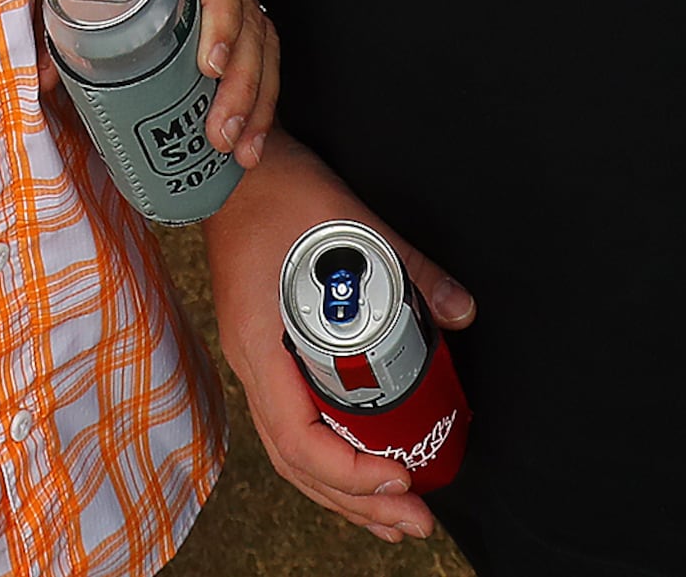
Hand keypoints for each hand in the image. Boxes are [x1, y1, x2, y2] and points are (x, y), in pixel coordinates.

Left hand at [42, 0, 276, 164]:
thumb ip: (51, 8)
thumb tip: (46, 79)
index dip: (221, 15)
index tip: (209, 66)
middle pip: (249, 15)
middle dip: (243, 82)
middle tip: (220, 133)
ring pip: (262, 37)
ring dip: (257, 96)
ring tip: (241, 150)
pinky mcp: (222, 2)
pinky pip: (255, 44)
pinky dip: (256, 89)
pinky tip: (247, 132)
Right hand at [205, 134, 472, 543]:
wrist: (226, 164)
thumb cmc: (274, 186)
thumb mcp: (348, 217)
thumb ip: (408, 262)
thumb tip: (460, 312)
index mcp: (259, 343)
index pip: (297, 436)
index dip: (349, 469)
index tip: (400, 476)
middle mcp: (251, 364)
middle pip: (296, 462)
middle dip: (356, 500)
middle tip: (414, 520)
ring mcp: (255, 361)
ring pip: (292, 452)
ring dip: (342, 490)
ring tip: (392, 519)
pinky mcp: (267, 352)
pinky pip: (293, 424)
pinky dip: (328, 457)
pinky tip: (361, 466)